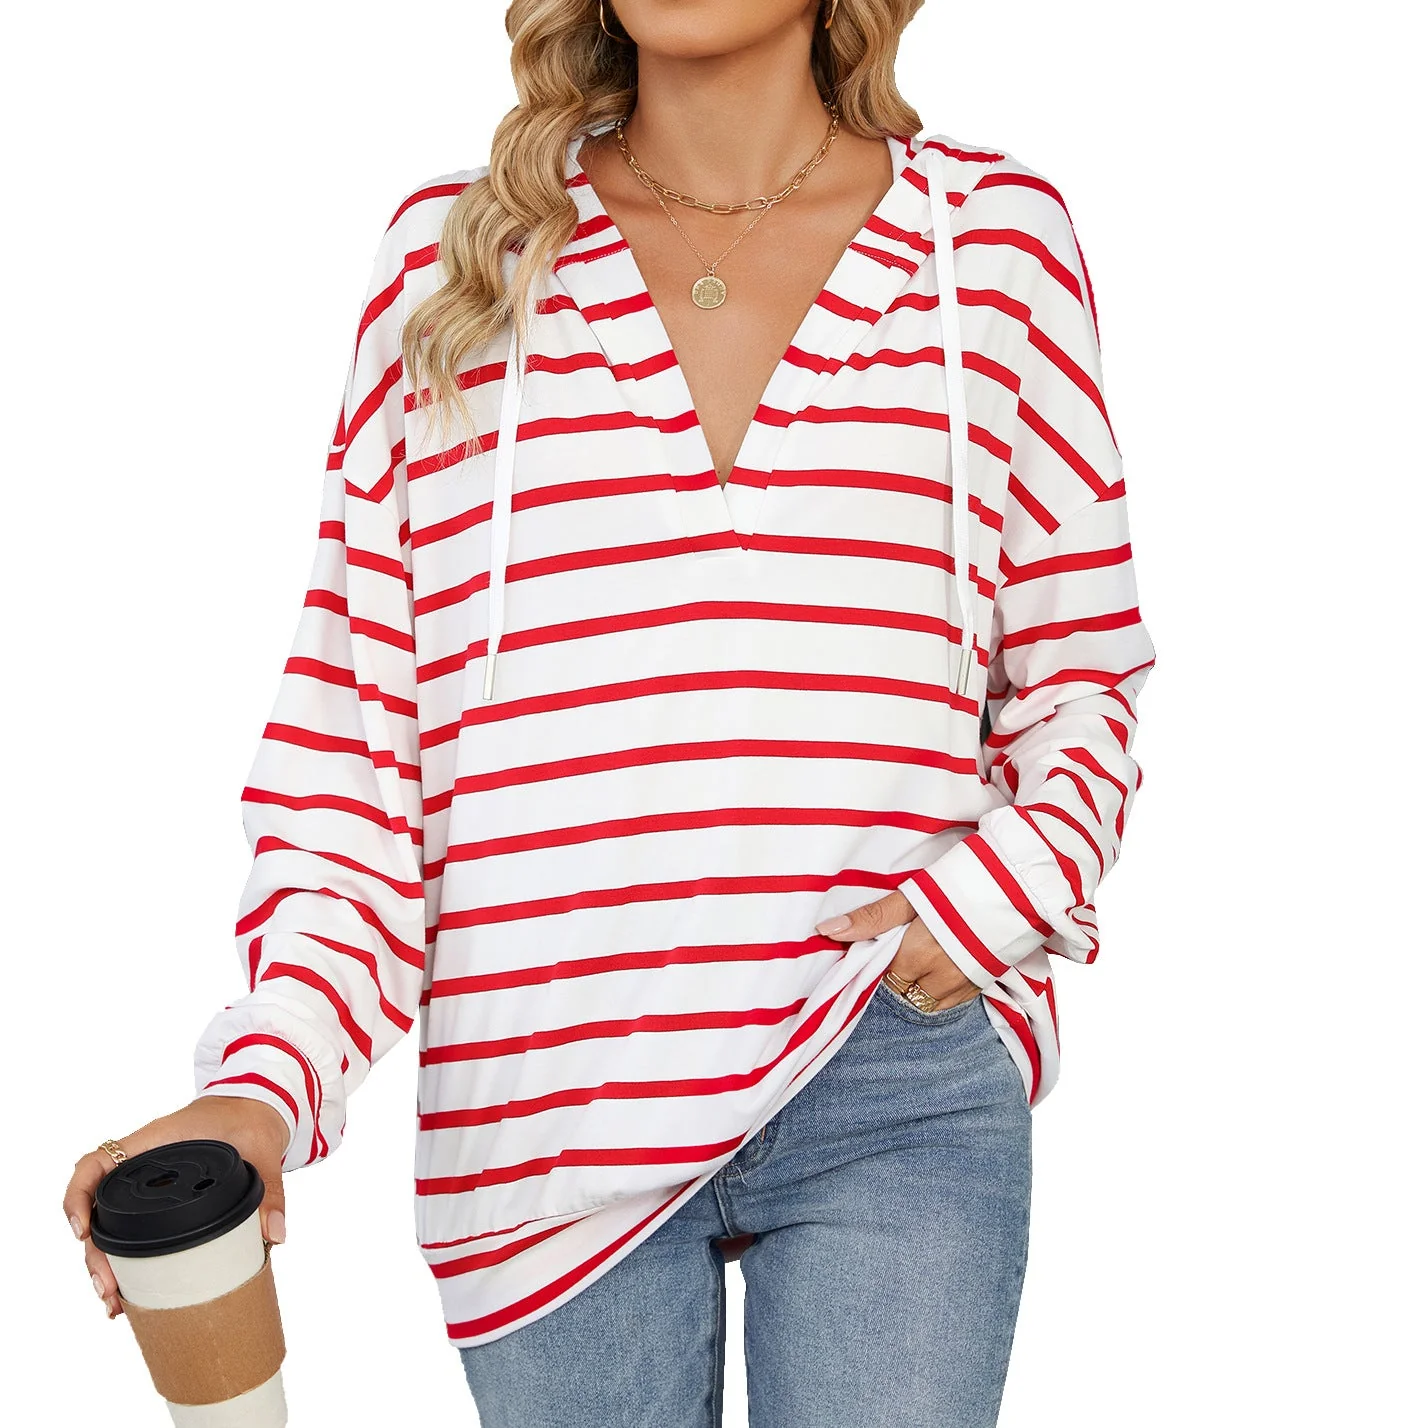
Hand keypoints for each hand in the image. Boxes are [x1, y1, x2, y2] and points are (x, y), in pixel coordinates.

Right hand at [64, 1095, 289, 1322]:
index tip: (82, 1231)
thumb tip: (275, 1234)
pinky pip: (133, 1230)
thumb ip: (269, 1187)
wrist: (256, 1111)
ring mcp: (148, 1187)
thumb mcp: (260, 1146)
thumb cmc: (247, 1118)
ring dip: (106, 1263)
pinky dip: (127, 1260)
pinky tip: (131, 1291)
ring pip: (111, 1226)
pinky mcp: (161, 1204)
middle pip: (98, 1209)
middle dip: (95, 1252)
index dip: (79, 1195)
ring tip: (115, 1302)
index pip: (97, 1162)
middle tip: (108, 1288)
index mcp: (154, 1143)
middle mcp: (142, 1166)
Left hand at [816, 890, 980, 1010]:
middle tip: (903, 948)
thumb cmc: (960, 884)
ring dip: (918, 986)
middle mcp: (938, 978)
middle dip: (898, 974)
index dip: (878, 961)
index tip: (882, 947)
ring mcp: (963, 985)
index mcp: (915, 955)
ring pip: (925, 1001)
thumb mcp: (911, 896)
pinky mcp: (982, 985)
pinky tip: (941, 969)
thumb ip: (871, 917)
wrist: (1018, 886)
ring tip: (922, 958)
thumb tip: (826, 930)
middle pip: (902, 990)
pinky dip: (940, 992)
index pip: (882, 976)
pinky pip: (950, 1003)